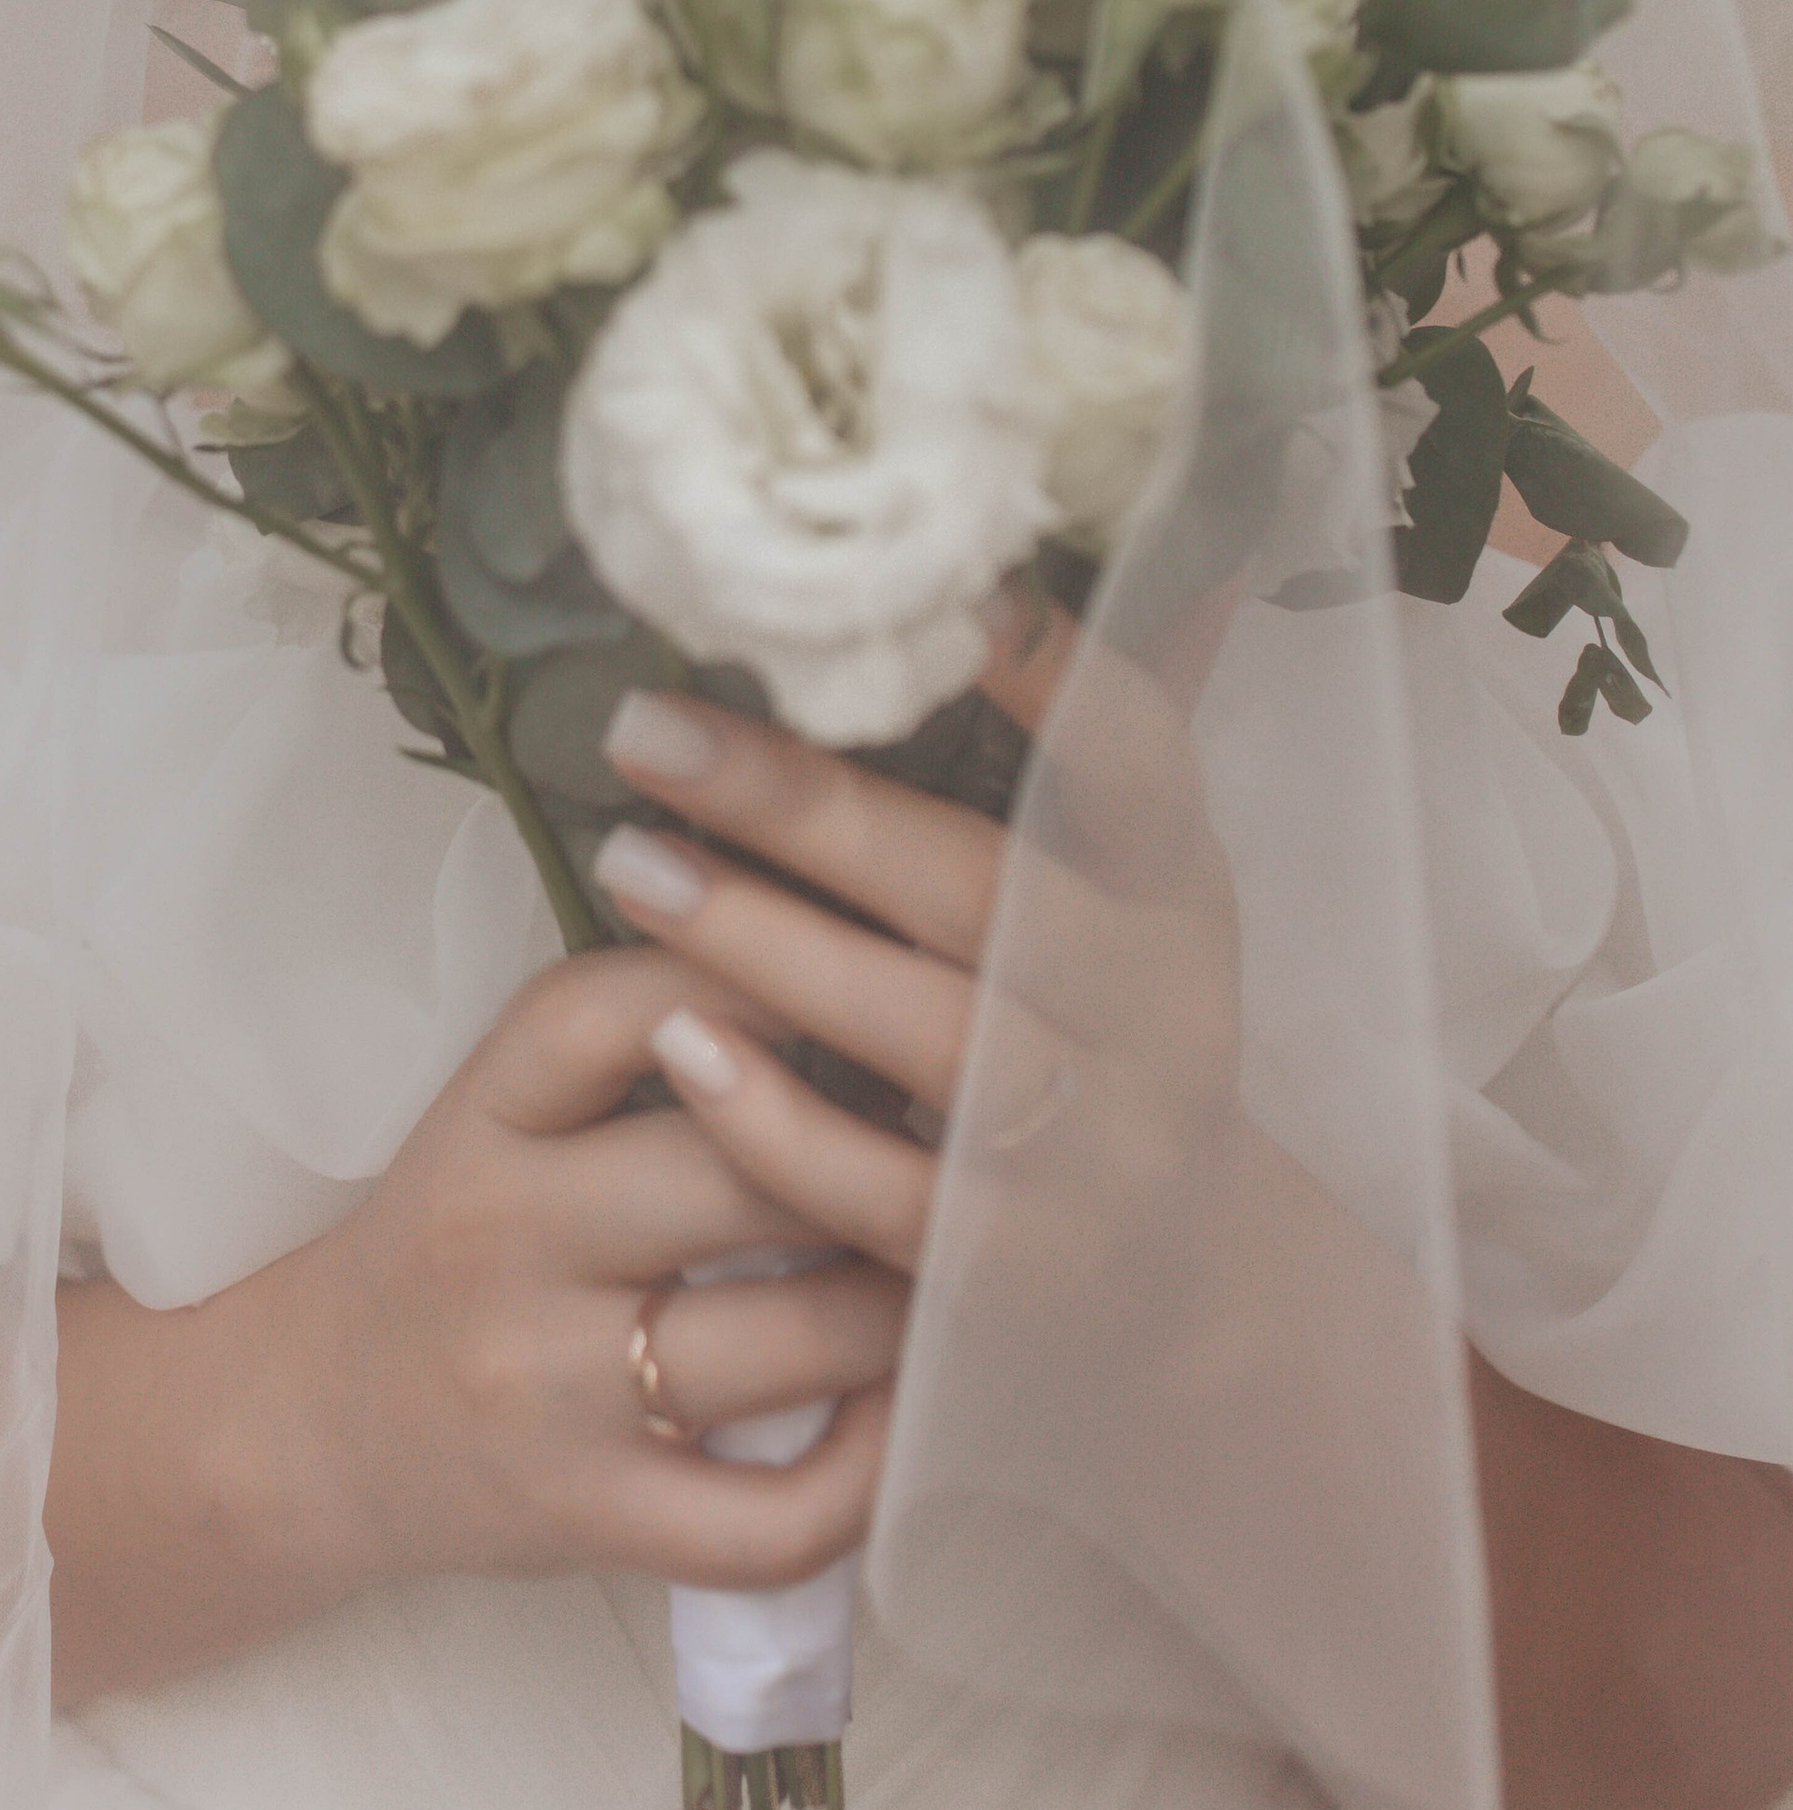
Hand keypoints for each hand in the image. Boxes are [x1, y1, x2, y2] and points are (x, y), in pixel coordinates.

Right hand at [288, 940, 903, 1599]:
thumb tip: (856, 977)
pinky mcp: (589, 1521)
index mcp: (482, 1121)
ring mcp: (546, 1394)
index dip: (748, 977)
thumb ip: (638, 1043)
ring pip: (790, 1337)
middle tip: (970, 1150)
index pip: (602, 1014)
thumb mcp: (501, 1115)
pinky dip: (873, 1472)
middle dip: (880, 1161)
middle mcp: (500, 1243)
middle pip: (737, 1175)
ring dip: (905, 1306)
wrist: (312, 1427)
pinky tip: (904, 1418)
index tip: (865, 965)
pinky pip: (771, 1517)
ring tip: (953, 1274)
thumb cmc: (455, 1246)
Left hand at [593, 592, 1244, 1314]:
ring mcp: (1101, 1151)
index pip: (1135, 759)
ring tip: (628, 864)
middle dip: (804, 806)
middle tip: (644, 728)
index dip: (1053, 671)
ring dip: (766, 945)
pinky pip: (885, 1193)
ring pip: (926, 1036)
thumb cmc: (1109, 1026)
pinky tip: (673, 1043)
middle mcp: (1164, 1012)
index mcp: (1181, 892)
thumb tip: (1159, 528)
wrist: (1181, 1281)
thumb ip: (1109, 727)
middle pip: (979, 891)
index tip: (941, 585)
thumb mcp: (1133, 884)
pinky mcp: (1019, 1271)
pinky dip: (778, 1122)